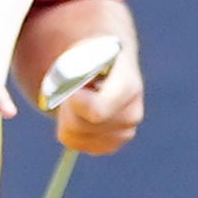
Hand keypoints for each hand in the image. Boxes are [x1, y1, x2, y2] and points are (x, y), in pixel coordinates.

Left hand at [39, 37, 141, 153]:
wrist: (110, 66)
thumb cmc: (92, 56)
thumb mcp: (81, 51)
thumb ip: (72, 68)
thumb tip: (66, 86)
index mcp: (128, 86)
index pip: (96, 111)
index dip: (74, 104)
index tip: (69, 90)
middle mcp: (132, 113)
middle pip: (80, 126)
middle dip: (66, 108)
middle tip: (71, 90)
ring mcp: (125, 133)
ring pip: (75, 136)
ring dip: (67, 118)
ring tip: (79, 99)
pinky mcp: (112, 145)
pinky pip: (75, 144)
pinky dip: (69, 128)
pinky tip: (80, 113)